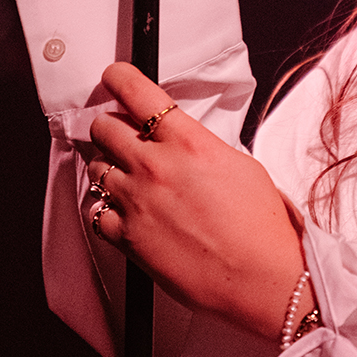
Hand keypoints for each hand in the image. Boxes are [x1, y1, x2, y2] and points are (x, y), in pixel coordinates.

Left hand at [84, 63, 307, 339]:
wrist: (261, 278)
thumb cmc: (261, 227)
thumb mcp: (240, 166)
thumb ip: (200, 147)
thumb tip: (181, 142)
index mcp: (189, 142)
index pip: (136, 91)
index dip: (119, 78)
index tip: (114, 78)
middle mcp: (156, 166)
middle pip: (104, 127)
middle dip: (111, 127)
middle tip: (122, 136)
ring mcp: (137, 202)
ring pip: (95, 167)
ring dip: (108, 167)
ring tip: (127, 179)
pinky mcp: (128, 237)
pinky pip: (95, 212)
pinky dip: (105, 209)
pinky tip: (122, 212)